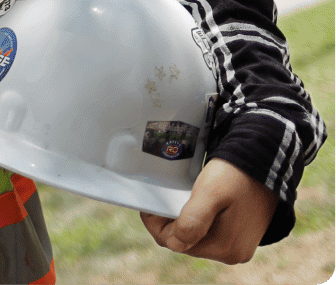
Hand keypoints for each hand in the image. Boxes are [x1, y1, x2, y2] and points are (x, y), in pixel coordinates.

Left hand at [139, 158, 278, 264]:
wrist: (265, 161)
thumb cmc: (237, 175)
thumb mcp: (211, 193)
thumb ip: (193, 219)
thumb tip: (175, 243)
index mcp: (226, 247)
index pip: (176, 243)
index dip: (156, 224)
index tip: (148, 205)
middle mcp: (233, 252)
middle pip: (185, 242)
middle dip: (168, 223)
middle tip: (158, 199)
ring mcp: (237, 244)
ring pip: (195, 236)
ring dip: (181, 220)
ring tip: (172, 199)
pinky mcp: (238, 233)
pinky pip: (207, 231)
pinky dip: (195, 219)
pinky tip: (190, 202)